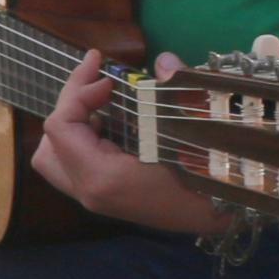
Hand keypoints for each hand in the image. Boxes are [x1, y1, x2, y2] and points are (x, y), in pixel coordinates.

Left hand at [29, 52, 226, 238]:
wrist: (229, 217)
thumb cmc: (209, 175)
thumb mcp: (191, 128)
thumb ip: (171, 90)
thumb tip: (163, 61)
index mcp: (100, 177)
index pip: (60, 127)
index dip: (77, 92)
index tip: (107, 76)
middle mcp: (89, 192)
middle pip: (49, 146)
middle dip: (68, 110)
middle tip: (100, 87)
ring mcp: (97, 200)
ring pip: (58, 160)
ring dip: (74, 127)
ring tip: (105, 104)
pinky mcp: (108, 198)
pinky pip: (77, 166)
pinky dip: (86, 141)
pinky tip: (115, 124)